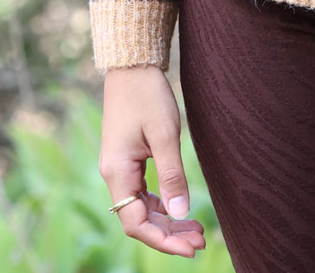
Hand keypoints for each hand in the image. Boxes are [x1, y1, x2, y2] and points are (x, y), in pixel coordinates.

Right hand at [99, 64, 206, 257]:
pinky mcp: (127, 160)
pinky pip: (143, 193)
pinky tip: (181, 206)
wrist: (132, 66)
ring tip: (197, 229)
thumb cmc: (148, 95)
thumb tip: (182, 212)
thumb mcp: (164, 134)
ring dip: (167, 220)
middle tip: (200, 241)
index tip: (191, 248)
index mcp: (117, 173)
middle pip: (139, 220)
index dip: (163, 240)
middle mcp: (114, 175)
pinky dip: (162, 203)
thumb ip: (172, 175)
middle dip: (169, 234)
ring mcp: (119, 168)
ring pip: (142, 208)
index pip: (135, 224)